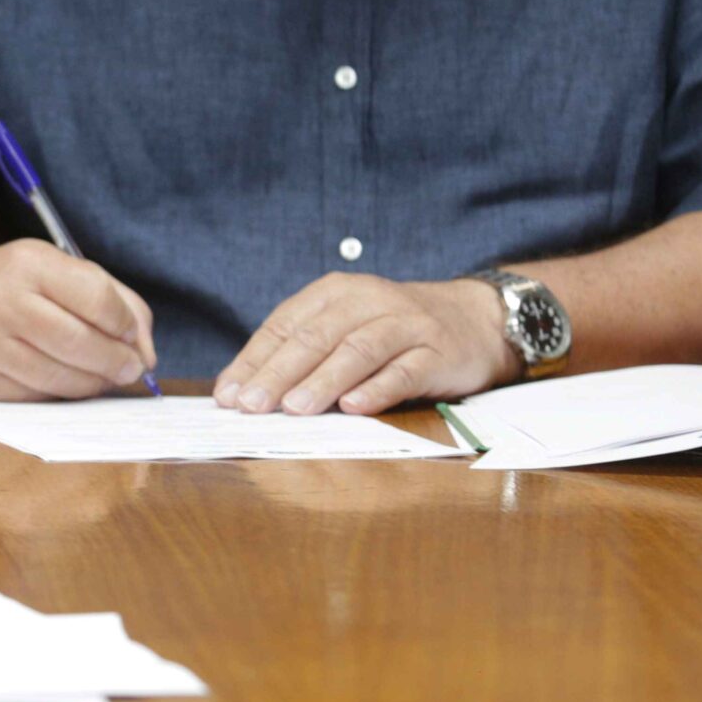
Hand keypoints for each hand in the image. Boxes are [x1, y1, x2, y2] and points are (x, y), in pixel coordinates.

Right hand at [0, 239, 155, 400]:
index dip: (127, 325)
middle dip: (118, 362)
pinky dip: (57, 396)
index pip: (97, 298)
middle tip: (131, 369)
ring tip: (101, 378)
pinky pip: (33, 399)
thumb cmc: (6, 285)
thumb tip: (147, 352)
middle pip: (81, 344)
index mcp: (26, 262)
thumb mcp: (52, 269)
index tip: (135, 338)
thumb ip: (110, 299)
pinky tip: (61, 383)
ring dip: (93, 384)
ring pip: (60, 380)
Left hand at [213, 274, 519, 414]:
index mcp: (334, 292)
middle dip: (278, 373)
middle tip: (252, 405)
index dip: (254, 361)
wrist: (473, 319)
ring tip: (295, 408)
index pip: (284, 326)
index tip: (228, 395)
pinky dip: (378, 388)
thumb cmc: (391, 330)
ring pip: (357, 350)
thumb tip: (240, 391)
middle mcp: (367, 301)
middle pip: (315, 337)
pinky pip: (404, 370)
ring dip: (323, 381)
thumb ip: (299, 354)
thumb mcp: (344, 328)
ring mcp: (405, 325)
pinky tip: (354, 406)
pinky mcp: (437, 352)